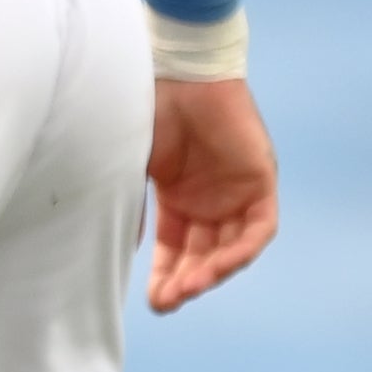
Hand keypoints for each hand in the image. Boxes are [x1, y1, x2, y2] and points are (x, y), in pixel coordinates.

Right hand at [143, 76, 277, 311]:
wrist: (178, 69)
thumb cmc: (146, 109)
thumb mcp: (130, 166)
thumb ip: (127, 207)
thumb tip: (111, 249)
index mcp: (178, 195)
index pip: (176, 248)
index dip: (165, 276)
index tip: (154, 302)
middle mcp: (209, 197)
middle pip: (203, 254)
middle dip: (186, 281)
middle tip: (167, 302)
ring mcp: (236, 190)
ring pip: (231, 247)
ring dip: (212, 272)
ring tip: (189, 289)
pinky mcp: (260, 179)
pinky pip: (259, 228)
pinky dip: (242, 249)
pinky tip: (219, 266)